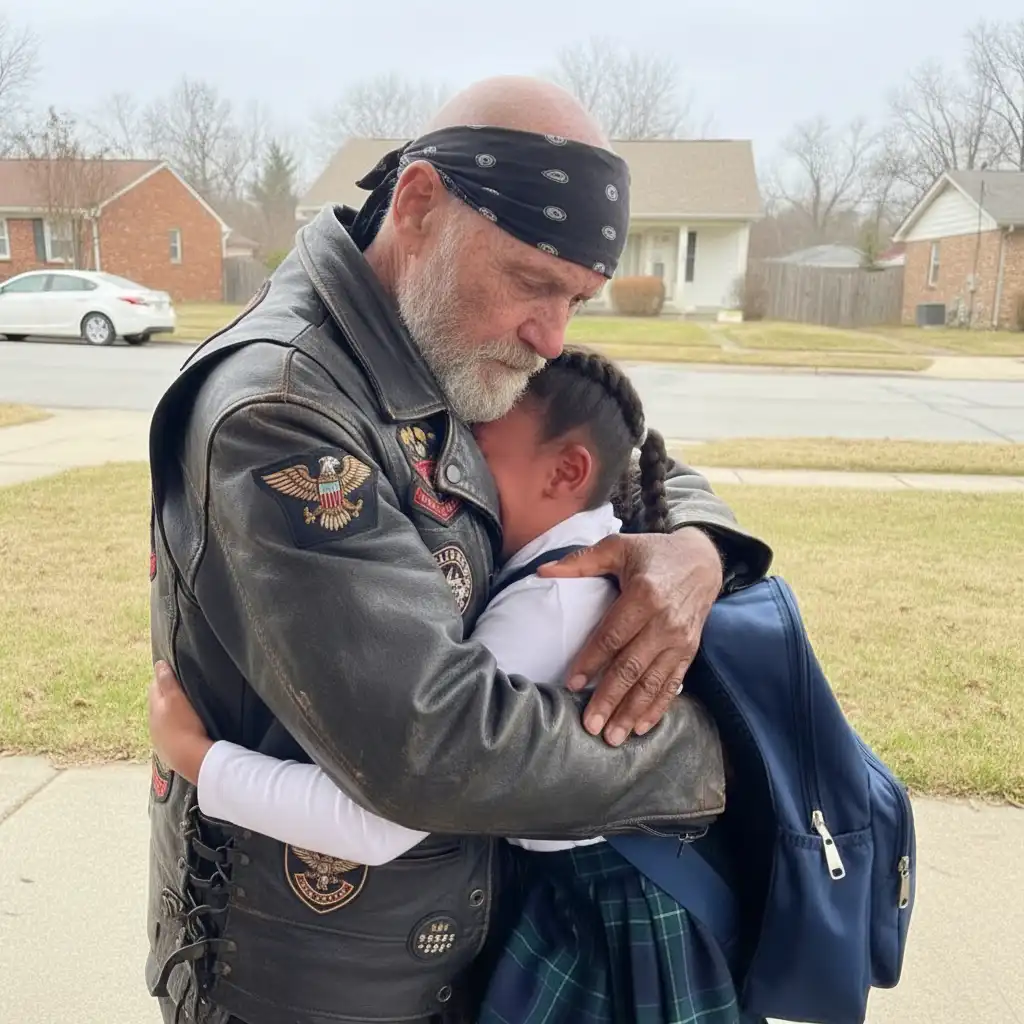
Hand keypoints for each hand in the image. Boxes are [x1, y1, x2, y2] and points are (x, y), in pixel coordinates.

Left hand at [148, 660, 213, 784]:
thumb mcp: (176, 699)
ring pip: (163, 720)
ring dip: (170, 713)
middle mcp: (153, 724)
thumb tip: (159, 664)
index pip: (154, 686)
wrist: (191, 759)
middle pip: (157, 703)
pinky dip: (175, 728)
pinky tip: (184, 729)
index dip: (162, 677)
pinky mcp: (168, 751)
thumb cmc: (185, 726)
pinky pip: (169, 734)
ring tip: (184, 708)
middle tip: (180, 687)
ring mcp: (160, 738)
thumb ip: (167, 681)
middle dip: (165, 695)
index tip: (172, 672)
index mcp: (154, 708)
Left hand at [537, 526, 722, 746]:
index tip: (572, 684)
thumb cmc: (653, 553)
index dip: (590, 661)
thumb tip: (542, 570)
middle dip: (609, 699)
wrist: (703, 560)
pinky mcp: (690, 650)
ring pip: (652, 682)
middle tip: (589, 725)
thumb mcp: (618, 547)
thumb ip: (581, 562)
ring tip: (612, 736)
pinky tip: (641, 727)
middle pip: (631, 666)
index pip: (612, 635)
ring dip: (631, 712)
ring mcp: (679, 639)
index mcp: (644, 595)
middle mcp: (664, 621)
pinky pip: (672, 684)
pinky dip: (658, 708)